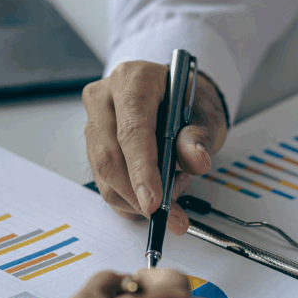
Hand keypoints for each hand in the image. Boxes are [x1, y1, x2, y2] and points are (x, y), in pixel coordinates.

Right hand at [82, 61, 228, 235]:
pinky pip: (105, 184)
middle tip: (167, 217)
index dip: (142, 171)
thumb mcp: (205, 112)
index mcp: (132, 80)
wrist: (174, 95)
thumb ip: (199, 135)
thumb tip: (196, 160)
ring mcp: (93, 123)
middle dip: (137, 195)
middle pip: (109, 157)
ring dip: (136, 199)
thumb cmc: (187, 100)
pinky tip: (154, 194)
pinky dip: (130, 201)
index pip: (132, 131)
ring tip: (171, 195)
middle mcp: (104, 99)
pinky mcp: (92, 147)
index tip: (155, 202)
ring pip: (104, 175)